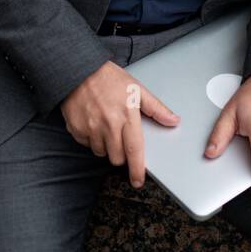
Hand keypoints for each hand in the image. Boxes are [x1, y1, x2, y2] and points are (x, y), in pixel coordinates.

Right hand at [60, 61, 179, 188]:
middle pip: (117, 157)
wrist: (78, 70)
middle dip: (121, 154)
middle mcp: (108, 124)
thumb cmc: (109, 78)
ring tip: (106, 126)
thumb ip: (156, 108)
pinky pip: (87, 145)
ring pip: (102, 153)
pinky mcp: (76, 129)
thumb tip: (174, 121)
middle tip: (121, 137)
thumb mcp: (136, 89)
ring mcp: (90, 128)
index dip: (137, 169)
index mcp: (126, 115)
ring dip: (106, 147)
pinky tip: (93, 123)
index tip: (138, 180)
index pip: (135, 150)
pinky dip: (91, 139)